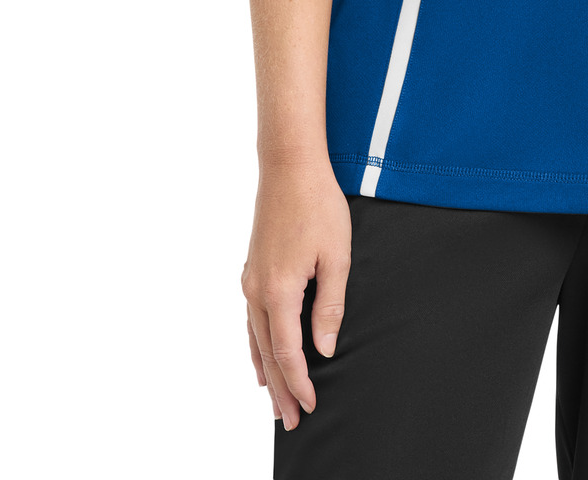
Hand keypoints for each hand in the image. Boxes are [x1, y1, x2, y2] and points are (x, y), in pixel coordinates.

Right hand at [241, 158, 351, 429]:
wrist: (289, 166)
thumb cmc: (318, 205)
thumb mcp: (336, 256)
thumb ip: (330, 306)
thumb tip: (324, 348)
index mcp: (279, 290)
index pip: (287, 352)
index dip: (299, 382)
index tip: (311, 405)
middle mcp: (257, 290)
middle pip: (267, 354)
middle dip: (280, 389)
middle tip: (291, 421)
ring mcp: (250, 280)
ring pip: (255, 339)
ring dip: (266, 373)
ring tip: (274, 402)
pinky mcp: (252, 270)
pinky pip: (250, 320)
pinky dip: (256, 346)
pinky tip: (261, 357)